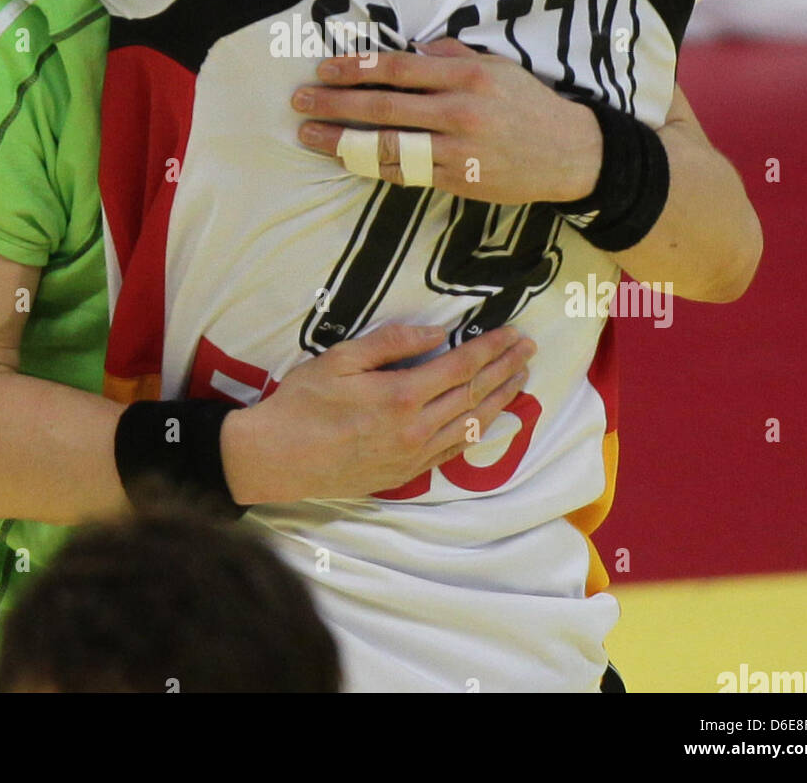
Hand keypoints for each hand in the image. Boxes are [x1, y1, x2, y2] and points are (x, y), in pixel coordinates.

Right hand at [220, 321, 534, 503]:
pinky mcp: (404, 474)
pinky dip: (477, 431)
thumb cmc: (302, 403)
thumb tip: (437, 333)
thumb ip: (391, 343)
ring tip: (520, 379)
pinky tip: (488, 418)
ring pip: (471, 425)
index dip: (492, 349)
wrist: (277, 458)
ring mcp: (413, 456)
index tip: (514, 334)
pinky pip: (452, 451)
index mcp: (402, 396)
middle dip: (505, 369)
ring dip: (500, 400)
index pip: (461, 367)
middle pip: (474, 395)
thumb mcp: (340, 359)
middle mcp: (416, 429)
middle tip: (529, 350)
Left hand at [291, 38, 601, 205]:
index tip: (323, 68)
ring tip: (309, 135)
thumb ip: (451, 56)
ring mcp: (457, 151)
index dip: (355, 68)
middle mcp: (459, 112)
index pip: (397, 69)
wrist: (570, 155)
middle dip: (334, 103)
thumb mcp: (497, 67)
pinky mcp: (458, 181)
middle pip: (383, 106)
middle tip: (299, 100)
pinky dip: (373, 165)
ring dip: (341, 140)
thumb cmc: (528, 105)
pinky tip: (347, 159)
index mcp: (466, 76)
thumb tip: (411, 49)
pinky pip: (406, 172)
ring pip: (387, 145)